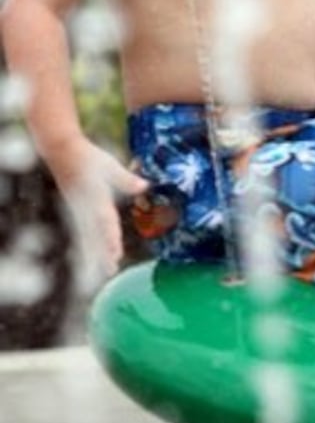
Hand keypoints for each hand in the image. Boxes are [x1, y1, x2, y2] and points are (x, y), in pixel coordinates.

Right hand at [49, 139, 148, 283]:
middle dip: (104, 253)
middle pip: (96, 234)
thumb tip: (145, 186)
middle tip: (111, 271)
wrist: (61, 151)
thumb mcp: (109, 165)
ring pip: (89, 236)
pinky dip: (91, 245)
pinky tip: (94, 256)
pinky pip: (84, 231)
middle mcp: (85, 207)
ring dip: (98, 253)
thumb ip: (126, 179)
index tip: (116, 253)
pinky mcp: (76, 209)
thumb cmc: (87, 156)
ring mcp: (79, 209)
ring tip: (108, 270)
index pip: (105, 221)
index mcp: (94, 197)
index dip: (111, 237)